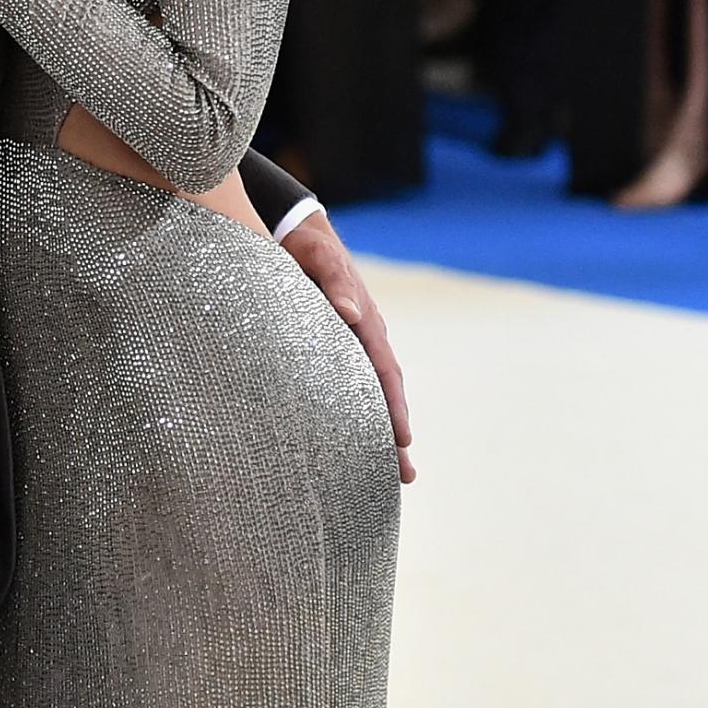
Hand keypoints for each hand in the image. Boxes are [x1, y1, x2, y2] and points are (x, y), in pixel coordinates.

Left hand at [280, 213, 414, 484]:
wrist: (300, 231)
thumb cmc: (308, 246)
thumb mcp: (318, 257)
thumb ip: (333, 282)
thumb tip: (350, 311)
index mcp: (365, 320)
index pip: (384, 371)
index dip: (394, 406)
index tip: (403, 439)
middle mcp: (366, 335)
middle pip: (386, 391)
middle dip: (396, 433)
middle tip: (406, 475)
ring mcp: (355, 343)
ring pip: (372, 392)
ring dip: (381, 430)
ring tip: (390, 472)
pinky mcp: (338, 346)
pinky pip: (353, 383)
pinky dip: (359, 411)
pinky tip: (354, 438)